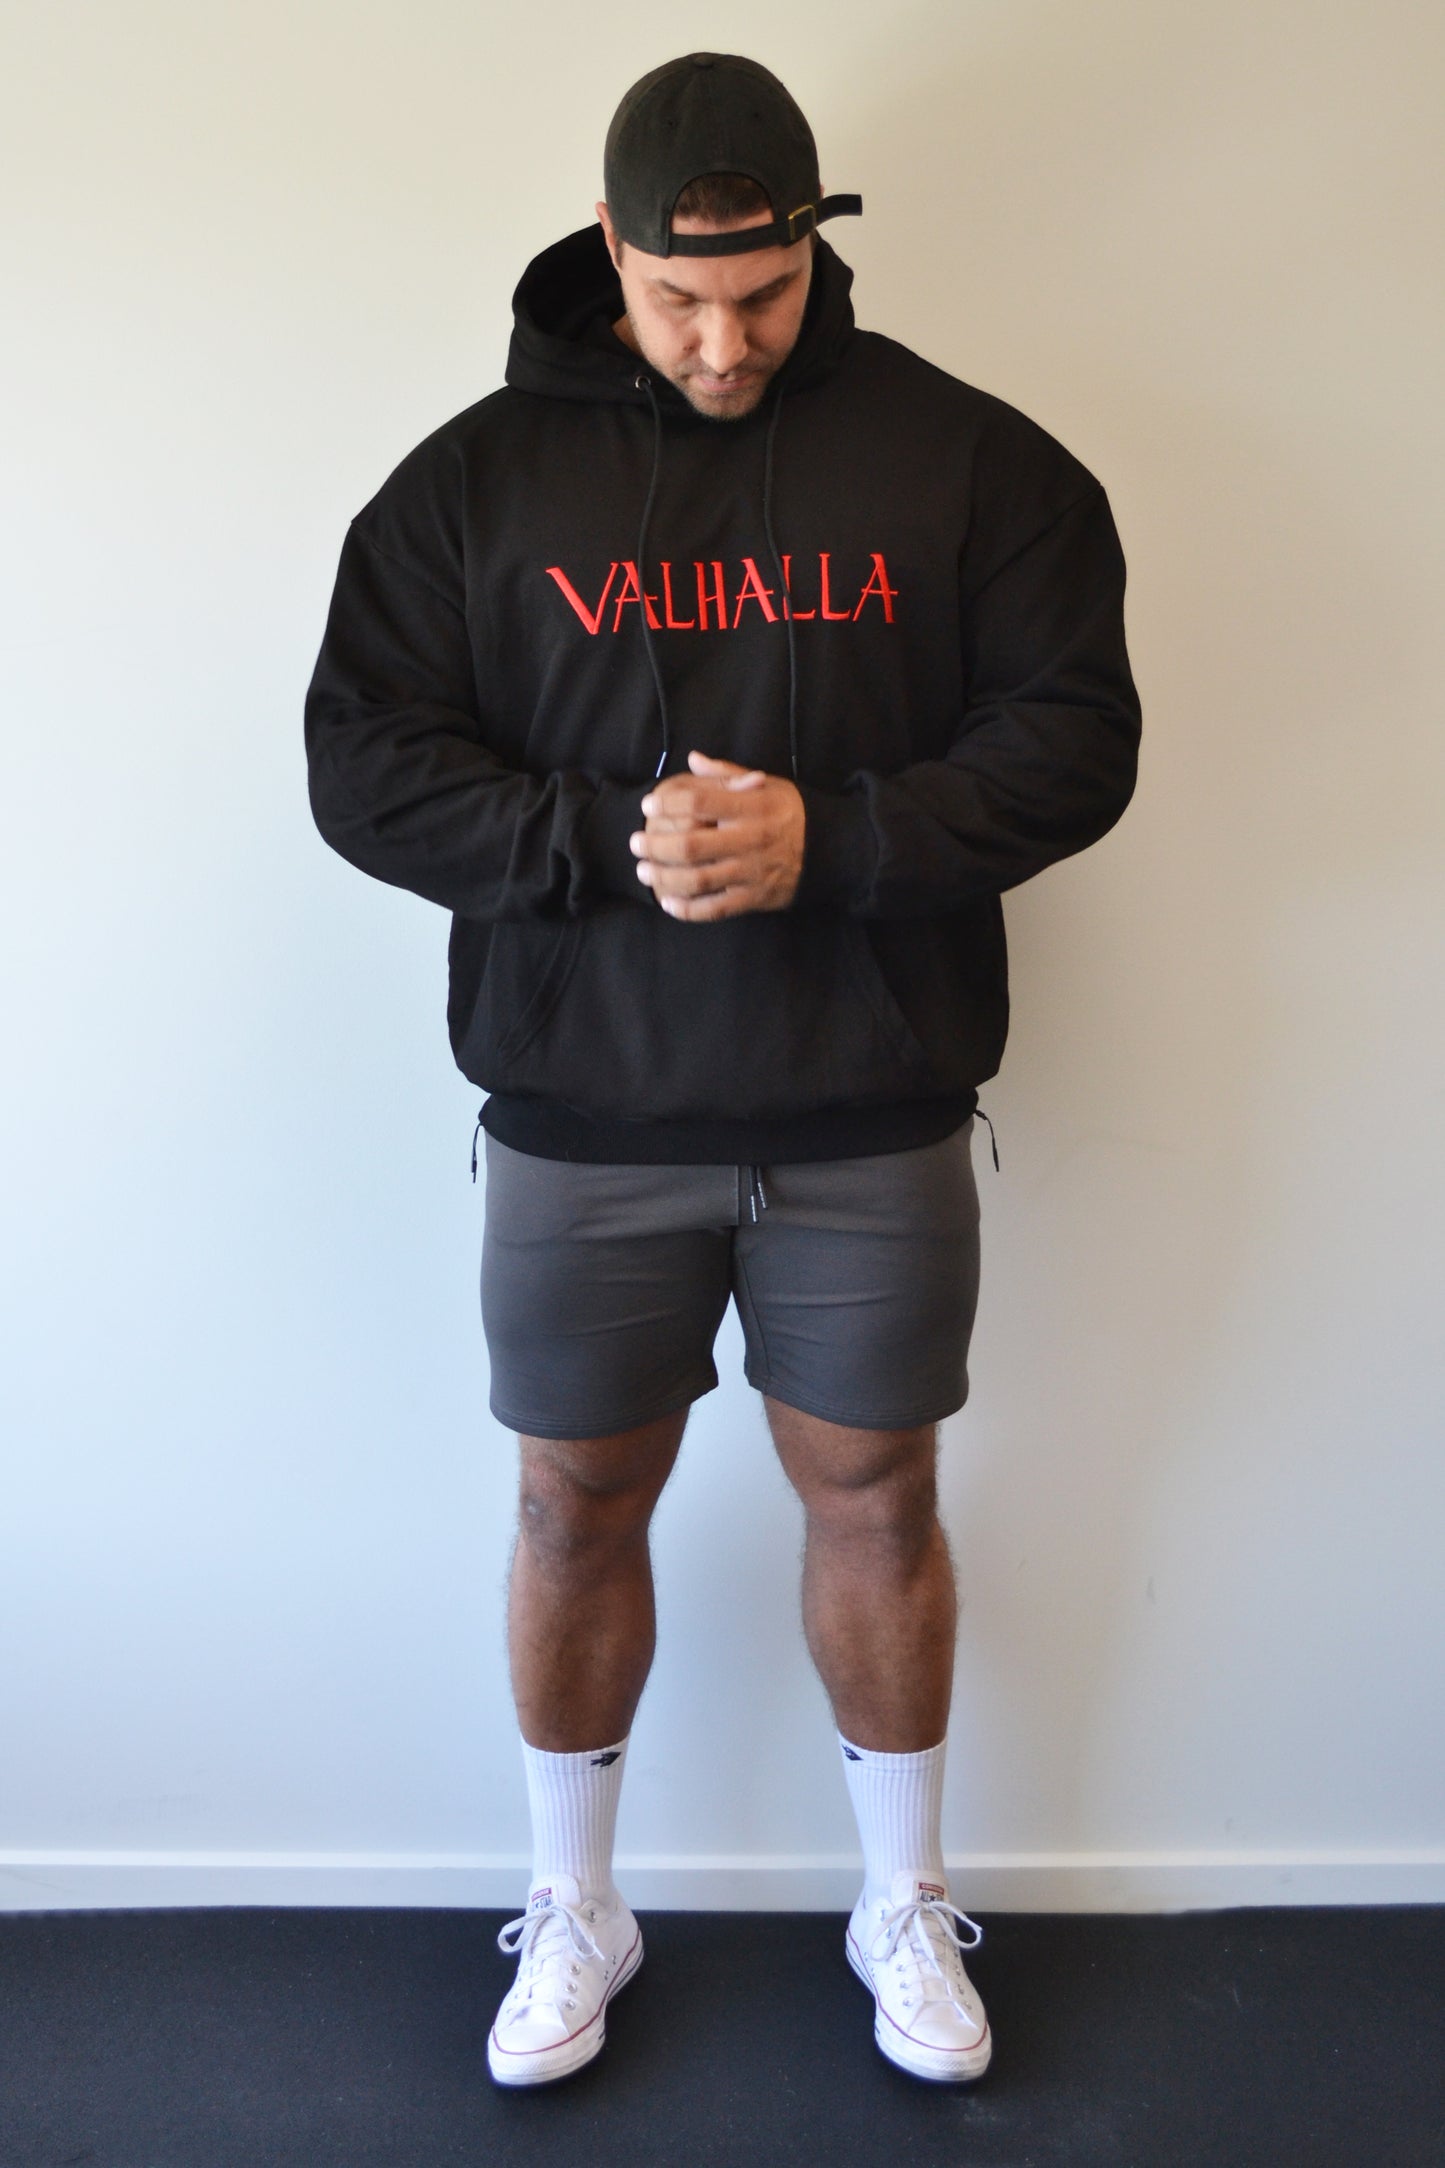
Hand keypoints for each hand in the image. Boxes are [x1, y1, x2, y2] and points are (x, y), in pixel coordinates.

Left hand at [630, 751, 805, 920]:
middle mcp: (750, 840)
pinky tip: (668, 902)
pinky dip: (687, 909)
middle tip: (636, 842)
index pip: (699, 803)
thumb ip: (728, 775)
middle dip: (656, 845)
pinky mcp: (754, 899)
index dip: (668, 803)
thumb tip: (693, 759)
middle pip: (691, 846)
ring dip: (664, 877)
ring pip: (698, 880)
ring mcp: (751, 873)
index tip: (649, 803)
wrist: (832, 849)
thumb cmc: (791, 813)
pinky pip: (714, 909)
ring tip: (644, 870)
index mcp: (751, 807)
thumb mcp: (768, 785)